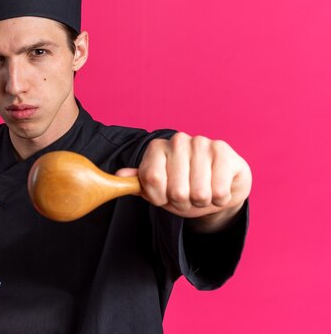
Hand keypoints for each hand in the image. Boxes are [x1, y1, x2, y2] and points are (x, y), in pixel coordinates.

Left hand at [116, 132, 251, 230]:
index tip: (163, 197)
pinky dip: (219, 199)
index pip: (151, 180)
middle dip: (183, 203)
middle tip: (187, 197)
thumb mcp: (157, 189)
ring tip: (203, 192)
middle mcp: (177, 140)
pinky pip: (219, 191)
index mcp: (156, 148)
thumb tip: (120, 175)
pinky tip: (218, 188)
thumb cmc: (184, 187)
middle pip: (176, 191)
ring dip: (202, 202)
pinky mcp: (223, 151)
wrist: (219, 184)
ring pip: (199, 193)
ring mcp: (201, 143)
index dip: (158, 197)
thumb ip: (139, 184)